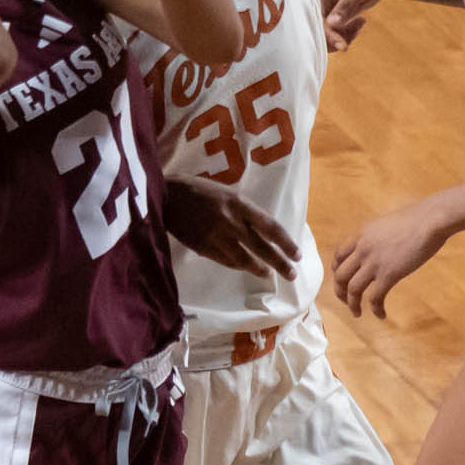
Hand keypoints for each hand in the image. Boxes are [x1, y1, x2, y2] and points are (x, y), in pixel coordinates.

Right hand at [162, 177, 299, 278]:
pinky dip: (239, 266)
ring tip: (270, 275)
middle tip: (292, 274)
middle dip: (280, 263)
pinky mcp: (203, 248)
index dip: (286, 243)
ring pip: (245, 259)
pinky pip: (226, 261)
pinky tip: (246, 269)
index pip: (271, 228)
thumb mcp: (228, 193)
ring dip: (260, 269)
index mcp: (240, 204)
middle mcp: (232, 222)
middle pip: (262, 248)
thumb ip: (245, 211)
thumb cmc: (200, 190)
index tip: (297, 255)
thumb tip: (263, 230)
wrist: (166, 197)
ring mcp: (217, 237)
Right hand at [318, 0, 390, 50]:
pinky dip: (347, 33)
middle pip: (318, 28)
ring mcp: (326, 10)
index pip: (316, 17)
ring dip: (343, 36)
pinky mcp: (335, 16)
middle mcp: (318, 1)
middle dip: (335, 38)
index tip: (342, 46)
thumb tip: (332, 24)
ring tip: (360, 25)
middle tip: (349, 42)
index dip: (327, 34)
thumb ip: (344, 6)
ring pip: (327, 33)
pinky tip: (361, 22)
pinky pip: (336, 32)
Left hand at [331, 198, 449, 317]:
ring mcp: (374, 262)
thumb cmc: (419, 218)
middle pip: (340, 276)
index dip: (337, 271)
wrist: (432, 219)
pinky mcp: (389, 274)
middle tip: (346, 301)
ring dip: (352, 305)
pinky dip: (375, 309)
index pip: (338, 255)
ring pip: (352, 290)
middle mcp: (363, 248)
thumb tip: (383, 245)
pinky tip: (381, 314)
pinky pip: (375, 298)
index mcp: (362, 234)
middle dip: (340, 292)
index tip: (342, 280)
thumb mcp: (389, 223)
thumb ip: (380, 235)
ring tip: (357, 313)